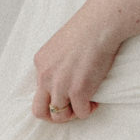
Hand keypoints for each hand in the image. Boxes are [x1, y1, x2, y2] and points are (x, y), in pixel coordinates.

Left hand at [30, 1, 124, 122]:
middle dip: (55, 115)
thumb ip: (57, 65)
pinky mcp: (77, 91)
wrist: (100, 24)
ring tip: (86, 102)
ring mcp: (60, 85)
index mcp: (40, 63)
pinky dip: (89, 109)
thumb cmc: (87, 30)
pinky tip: (96, 99)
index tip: (67, 94)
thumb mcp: (60, 47)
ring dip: (73, 113)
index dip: (53, 97)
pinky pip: (81, 113)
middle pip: (39, 111)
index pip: (38, 92)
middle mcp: (45, 76)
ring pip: (59, 116)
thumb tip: (64, 81)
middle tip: (71, 108)